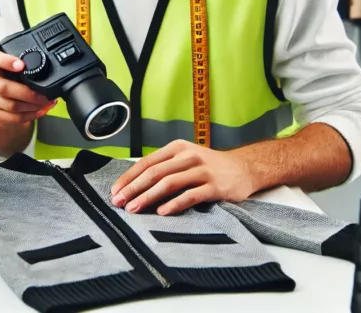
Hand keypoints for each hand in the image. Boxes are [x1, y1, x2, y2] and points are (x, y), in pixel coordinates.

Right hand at [0, 51, 55, 126]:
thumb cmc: (11, 80)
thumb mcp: (16, 69)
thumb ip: (25, 68)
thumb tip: (47, 73)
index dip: (6, 61)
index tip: (21, 65)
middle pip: (4, 87)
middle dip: (28, 94)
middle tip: (44, 96)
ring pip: (11, 105)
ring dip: (32, 106)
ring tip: (44, 104)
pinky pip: (13, 117)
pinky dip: (30, 115)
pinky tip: (39, 111)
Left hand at [109, 140, 257, 215]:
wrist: (244, 169)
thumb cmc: (209, 167)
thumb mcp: (185, 159)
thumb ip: (164, 168)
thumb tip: (134, 186)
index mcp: (177, 148)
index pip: (147, 162)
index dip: (129, 177)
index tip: (115, 191)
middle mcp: (188, 156)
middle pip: (155, 172)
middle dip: (133, 188)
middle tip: (119, 202)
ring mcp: (202, 170)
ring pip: (169, 183)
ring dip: (148, 197)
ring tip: (134, 209)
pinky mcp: (214, 186)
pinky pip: (190, 195)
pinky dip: (174, 204)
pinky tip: (162, 212)